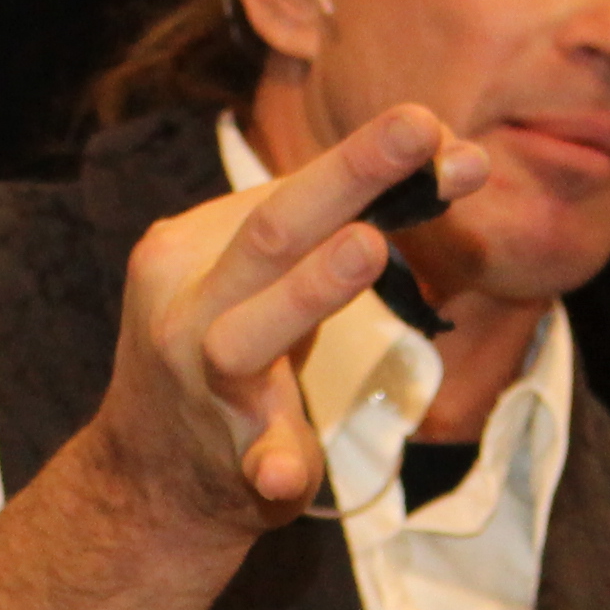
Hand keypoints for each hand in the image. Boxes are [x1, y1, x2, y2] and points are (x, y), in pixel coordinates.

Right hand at [95, 106, 486, 532]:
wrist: (148, 481)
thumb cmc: (226, 349)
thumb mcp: (270, 280)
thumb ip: (346, 222)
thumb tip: (461, 157)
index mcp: (191, 248)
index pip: (285, 193)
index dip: (366, 159)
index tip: (435, 129)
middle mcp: (186, 306)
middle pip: (271, 233)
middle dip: (348, 176)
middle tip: (419, 128)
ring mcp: (201, 384)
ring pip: (246, 335)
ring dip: (310, 291)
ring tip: (368, 246)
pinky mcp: (231, 459)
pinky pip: (253, 462)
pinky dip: (271, 464)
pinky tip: (285, 474)